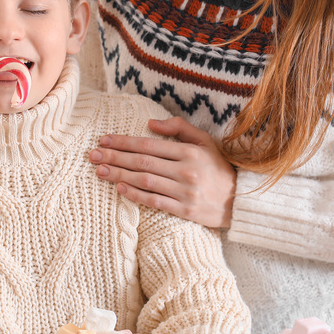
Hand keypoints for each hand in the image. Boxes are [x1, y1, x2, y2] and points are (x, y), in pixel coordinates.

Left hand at [89, 117, 235, 227]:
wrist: (241, 200)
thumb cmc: (218, 168)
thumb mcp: (205, 142)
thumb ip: (179, 128)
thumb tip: (150, 122)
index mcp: (189, 152)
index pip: (148, 145)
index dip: (123, 142)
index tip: (104, 140)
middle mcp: (186, 171)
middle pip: (142, 162)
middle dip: (114, 157)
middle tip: (92, 155)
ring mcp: (185, 192)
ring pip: (145, 181)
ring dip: (119, 174)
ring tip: (99, 170)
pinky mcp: (185, 210)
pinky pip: (155, 201)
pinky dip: (135, 194)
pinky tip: (119, 188)